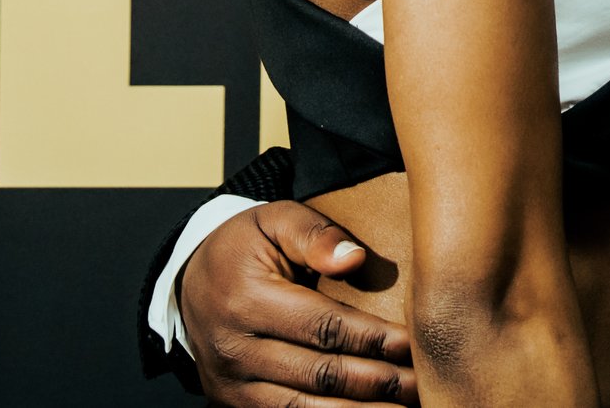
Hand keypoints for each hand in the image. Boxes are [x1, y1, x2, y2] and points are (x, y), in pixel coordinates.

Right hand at [180, 200, 417, 405]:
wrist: (189, 282)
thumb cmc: (245, 246)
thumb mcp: (275, 220)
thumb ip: (315, 234)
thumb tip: (354, 258)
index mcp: (247, 300)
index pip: (323, 327)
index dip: (372, 339)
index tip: (412, 343)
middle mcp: (235, 350)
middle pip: (319, 374)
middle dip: (376, 382)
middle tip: (420, 383)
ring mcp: (231, 384)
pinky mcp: (233, 405)